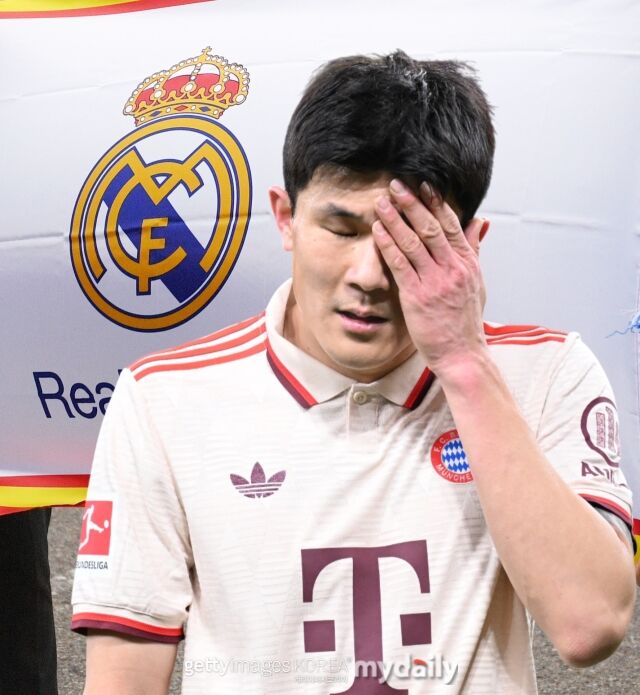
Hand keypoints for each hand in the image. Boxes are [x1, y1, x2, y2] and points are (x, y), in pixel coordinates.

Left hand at [372, 179, 488, 376]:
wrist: (462, 354)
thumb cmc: (465, 320)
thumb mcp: (476, 282)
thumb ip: (474, 250)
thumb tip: (478, 222)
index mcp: (467, 263)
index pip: (451, 224)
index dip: (435, 202)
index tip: (423, 183)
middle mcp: (452, 268)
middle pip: (430, 227)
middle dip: (412, 203)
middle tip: (397, 184)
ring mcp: (435, 282)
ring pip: (413, 242)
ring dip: (395, 219)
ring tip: (382, 202)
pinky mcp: (417, 296)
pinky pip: (400, 264)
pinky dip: (388, 244)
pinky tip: (377, 230)